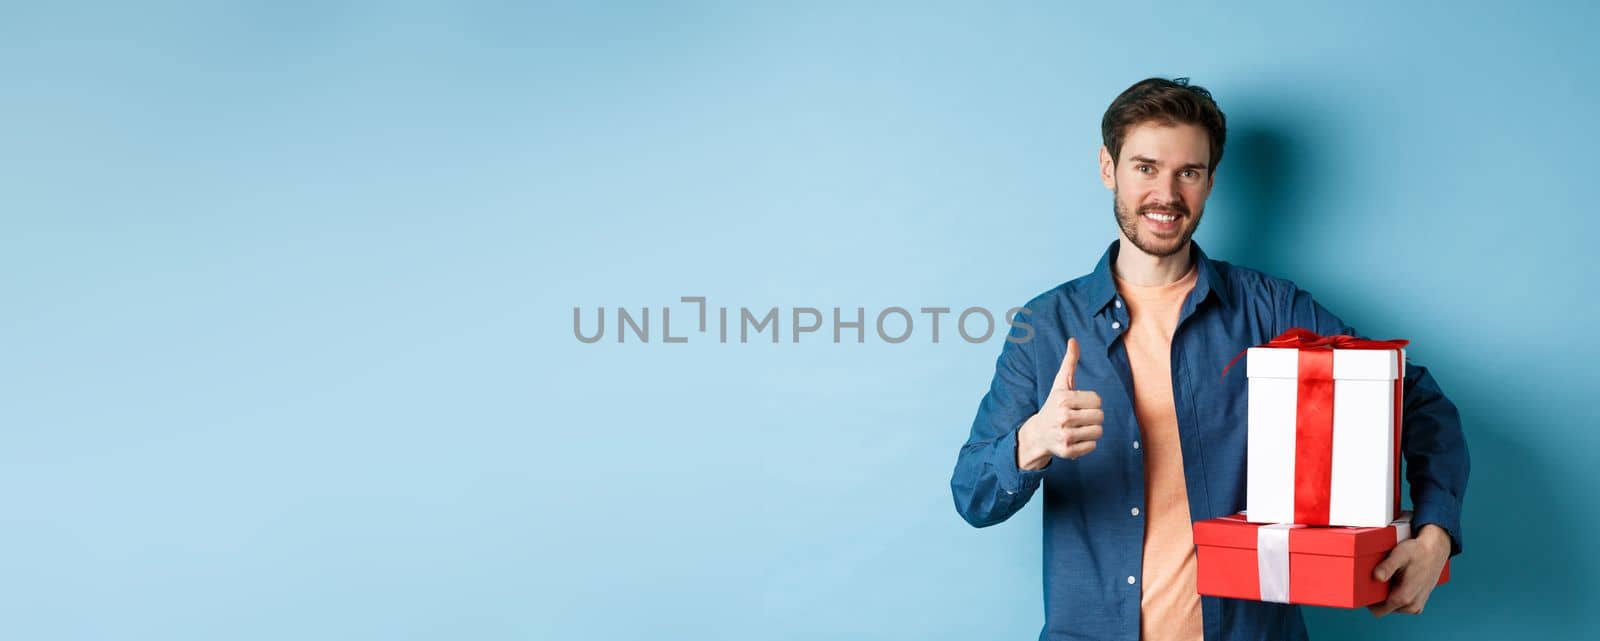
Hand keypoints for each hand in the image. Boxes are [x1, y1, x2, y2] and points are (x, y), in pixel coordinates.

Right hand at [1017, 337, 1102, 469]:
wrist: (1037, 434)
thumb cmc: (1053, 406)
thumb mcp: (1060, 384)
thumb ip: (1069, 363)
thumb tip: (1073, 340)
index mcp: (1063, 399)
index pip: (1097, 400)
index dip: (1091, 402)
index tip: (1077, 405)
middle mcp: (1063, 417)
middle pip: (1100, 416)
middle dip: (1092, 417)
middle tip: (1078, 418)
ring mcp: (1065, 436)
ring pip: (1098, 432)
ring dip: (1091, 430)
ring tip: (1077, 428)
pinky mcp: (1068, 452)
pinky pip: (1093, 446)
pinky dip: (1086, 444)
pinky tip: (1074, 439)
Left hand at [1367, 524, 1451, 616]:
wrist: (1435, 550)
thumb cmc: (1417, 551)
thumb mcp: (1400, 555)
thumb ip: (1387, 566)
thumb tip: (1377, 577)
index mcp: (1405, 597)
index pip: (1378, 610)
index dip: (1368, 601)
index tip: (1364, 588)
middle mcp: (1412, 606)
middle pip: (1384, 609)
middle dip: (1378, 597)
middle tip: (1377, 579)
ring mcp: (1416, 606)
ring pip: (1392, 607)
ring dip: (1387, 595)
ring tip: (1389, 578)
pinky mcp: (1419, 603)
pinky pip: (1401, 605)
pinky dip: (1397, 595)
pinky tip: (1396, 582)